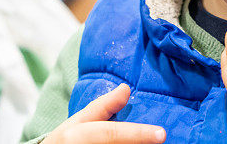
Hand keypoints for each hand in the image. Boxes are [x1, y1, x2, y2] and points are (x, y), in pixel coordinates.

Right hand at [43, 83, 165, 143]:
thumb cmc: (65, 140)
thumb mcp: (79, 121)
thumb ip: (102, 106)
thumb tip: (126, 88)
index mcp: (79, 136)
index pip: (113, 134)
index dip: (138, 134)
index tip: (161, 134)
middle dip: (141, 143)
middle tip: (160, 137)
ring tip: (151, 142)